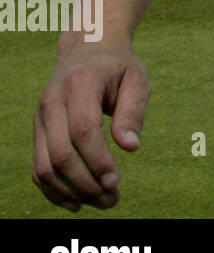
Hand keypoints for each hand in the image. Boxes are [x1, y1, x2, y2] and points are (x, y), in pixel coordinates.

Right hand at [33, 39, 149, 211]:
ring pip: (45, 166)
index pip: (83, 130)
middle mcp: (52, 102)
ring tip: (101, 202)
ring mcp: (40, 118)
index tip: (117, 181)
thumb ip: (133, 111)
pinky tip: (77, 202)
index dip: (98, 160)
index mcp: (79, 85)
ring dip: (71, 192)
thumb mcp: (136, 80)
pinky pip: (38, 168)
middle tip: (113, 199)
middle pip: (61, 154)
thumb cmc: (118, 68)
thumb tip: (131, 147)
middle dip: (87, 183)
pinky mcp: (37, 132)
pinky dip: (54, 190)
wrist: (87, 50)